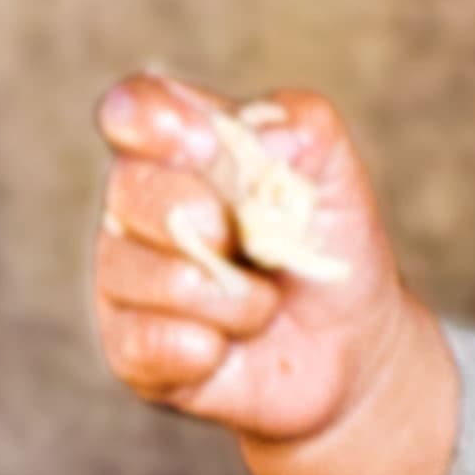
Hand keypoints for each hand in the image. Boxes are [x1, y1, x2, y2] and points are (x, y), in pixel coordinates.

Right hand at [90, 74, 455, 474]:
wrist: (351, 365)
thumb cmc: (339, 261)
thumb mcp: (337, 181)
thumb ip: (298, 132)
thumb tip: (249, 128)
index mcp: (180, 150)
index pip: (134, 109)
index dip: (159, 122)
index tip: (204, 140)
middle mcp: (138, 211)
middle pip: (133, 191)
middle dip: (214, 219)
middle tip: (259, 245)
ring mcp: (123, 282)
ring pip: (137, 270)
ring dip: (221, 293)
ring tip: (261, 306)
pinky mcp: (131, 352)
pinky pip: (138, 342)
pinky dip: (196, 346)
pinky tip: (225, 352)